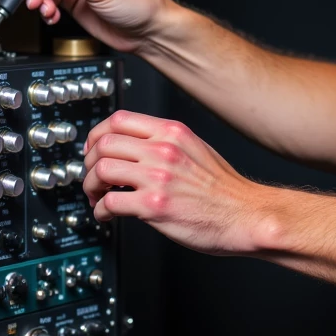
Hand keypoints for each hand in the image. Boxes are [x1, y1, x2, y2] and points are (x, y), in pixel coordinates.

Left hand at [82, 110, 273, 253]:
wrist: (247, 216)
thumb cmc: (226, 190)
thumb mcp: (196, 148)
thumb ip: (166, 143)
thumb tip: (134, 147)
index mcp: (172, 132)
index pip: (118, 119)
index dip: (96, 134)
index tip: (92, 149)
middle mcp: (163, 150)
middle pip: (103, 143)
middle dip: (88, 162)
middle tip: (91, 177)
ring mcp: (158, 177)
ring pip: (101, 170)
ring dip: (90, 186)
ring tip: (97, 197)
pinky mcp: (154, 206)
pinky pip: (110, 203)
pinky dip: (100, 211)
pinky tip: (106, 215)